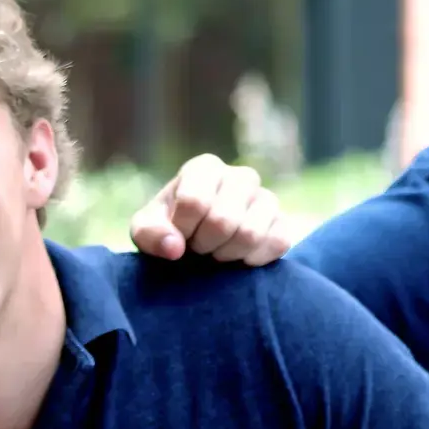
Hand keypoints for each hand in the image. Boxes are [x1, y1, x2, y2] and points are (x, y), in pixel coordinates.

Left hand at [128, 154, 295, 265]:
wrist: (197, 242)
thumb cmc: (169, 229)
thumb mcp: (145, 230)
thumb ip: (150, 235)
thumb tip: (175, 248)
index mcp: (205, 168)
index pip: (195, 202)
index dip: (182, 230)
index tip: (178, 236)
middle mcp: (241, 176)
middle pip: (223, 220)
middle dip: (204, 245)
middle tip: (197, 248)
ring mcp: (266, 198)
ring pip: (250, 234)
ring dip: (226, 254)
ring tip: (216, 253)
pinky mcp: (283, 222)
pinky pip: (278, 243)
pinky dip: (253, 259)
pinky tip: (238, 260)